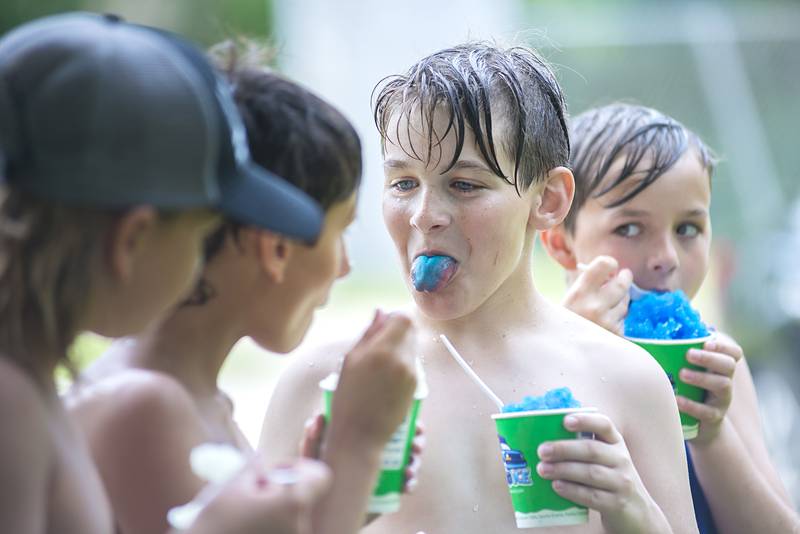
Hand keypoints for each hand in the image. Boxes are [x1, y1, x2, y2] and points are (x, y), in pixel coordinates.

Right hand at [190, 457, 329, 533]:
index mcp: (293, 503)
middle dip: (277, 490)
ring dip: (269, 509)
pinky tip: (242, 529)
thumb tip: (265, 460)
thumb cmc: (214, 522)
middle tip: (247, 493)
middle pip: (300, 496)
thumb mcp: (233, 484)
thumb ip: (257, 467)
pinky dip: (266, 526)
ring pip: (289, 515)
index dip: (299, 468)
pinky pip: (280, 530)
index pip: (321, 476)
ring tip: (240, 515)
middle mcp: (301, 526)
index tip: (272, 472)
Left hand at [300, 413, 424, 494]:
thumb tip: (318, 416)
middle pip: (406, 440)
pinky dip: (410, 483)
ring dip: (416, 462)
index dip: (407, 421)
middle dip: (417, 441)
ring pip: (410, 461)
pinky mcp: (389, 489)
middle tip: (416, 446)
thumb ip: (312, 440)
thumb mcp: (313, 459)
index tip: (415, 424)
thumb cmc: (318, 479)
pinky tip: (407, 485)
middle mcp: (380, 450)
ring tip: (410, 469)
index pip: (390, 422)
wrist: (325, 512)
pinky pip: (405, 484)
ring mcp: (386, 469)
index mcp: (366, 436)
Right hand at [329, 310, 417, 448]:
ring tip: (380, 365)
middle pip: (411, 332)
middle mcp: (402, 361)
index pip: (403, 319)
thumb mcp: (350, 361)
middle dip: (397, 334)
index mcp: (383, 351)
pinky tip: (386, 377)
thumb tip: (380, 312)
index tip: (384, 326)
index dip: (394, 319)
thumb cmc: (348, 398)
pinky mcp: (416, 387)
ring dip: (400, 349)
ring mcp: (412, 375)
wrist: (359, 434)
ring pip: (412, 348)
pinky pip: (413, 365)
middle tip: (379, 346)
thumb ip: (368, 333)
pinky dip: (402, 365)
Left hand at [537, 412, 660, 533]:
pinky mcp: (617, 504)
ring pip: (590, 473)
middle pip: (592, 450)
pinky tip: (556, 486)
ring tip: (543, 469)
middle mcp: (621, 459)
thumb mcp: (604, 459)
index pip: (604, 425)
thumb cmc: (609, 479)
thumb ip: (582, 448)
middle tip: (542, 451)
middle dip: (564, 449)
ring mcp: (621, 482)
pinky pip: (592, 496)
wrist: (636, 511)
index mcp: (615, 442)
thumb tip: (544, 442)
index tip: (565, 421)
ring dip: (563, 470)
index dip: (585, 420)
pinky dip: (572, 490)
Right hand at [564, 256, 631, 334]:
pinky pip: (622, 321)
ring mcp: (607, 323)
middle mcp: (595, 306)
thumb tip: (611, 273)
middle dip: (624, 278)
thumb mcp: (567, 300)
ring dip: (619, 302)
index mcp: (579, 292)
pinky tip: (603, 326)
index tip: (610, 267)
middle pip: (622, 284)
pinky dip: (616, 321)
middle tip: (624, 276)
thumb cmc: (561, 324)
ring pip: (625, 304)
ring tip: (605, 307)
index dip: (609, 264)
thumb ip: (586, 285)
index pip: (605, 265)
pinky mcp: (615, 336)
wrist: (557, 355)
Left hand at [677, 333, 742, 444]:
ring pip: (722, 385)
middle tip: (688, 354)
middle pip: (728, 365)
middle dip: (709, 358)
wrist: (699, 426)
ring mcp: (722, 400)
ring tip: (682, 374)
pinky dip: (692, 405)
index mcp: (720, 368)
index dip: (723, 346)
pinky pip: (707, 411)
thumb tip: (652, 337)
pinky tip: (677, 400)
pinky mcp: (714, 417)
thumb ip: (678, 355)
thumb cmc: (690, 391)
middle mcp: (725, 381)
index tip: (706, 341)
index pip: (733, 353)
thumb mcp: (689, 372)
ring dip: (702, 378)